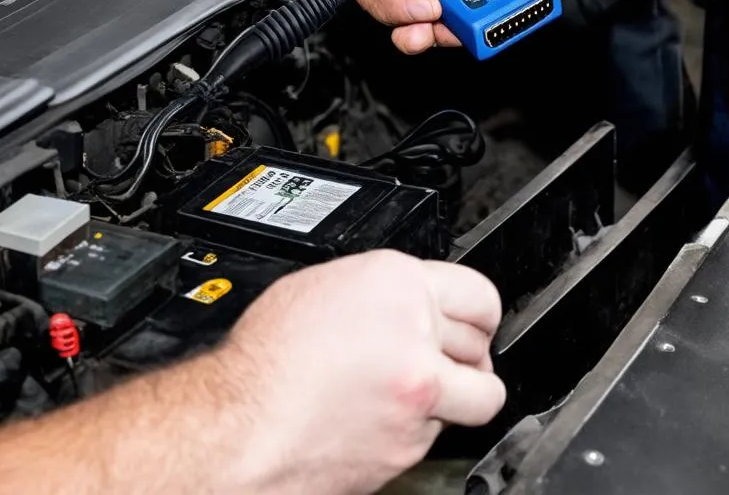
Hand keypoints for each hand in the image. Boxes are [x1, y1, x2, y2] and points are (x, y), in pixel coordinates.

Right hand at [221, 250, 504, 494]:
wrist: (246, 422)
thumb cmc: (268, 356)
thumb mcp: (320, 287)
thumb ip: (377, 290)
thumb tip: (400, 300)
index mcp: (397, 284)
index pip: (479, 292)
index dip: (479, 309)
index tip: (479, 319)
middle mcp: (418, 336)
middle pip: (482, 344)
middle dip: (469, 350)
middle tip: (448, 353)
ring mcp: (421, 394)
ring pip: (478, 395)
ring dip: (461, 392)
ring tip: (431, 388)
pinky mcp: (412, 444)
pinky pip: (437, 432)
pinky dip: (419, 424)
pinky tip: (382, 412)